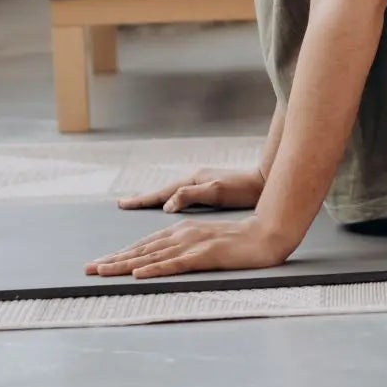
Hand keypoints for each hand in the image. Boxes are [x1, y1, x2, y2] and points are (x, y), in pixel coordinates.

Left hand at [85, 217, 293, 278]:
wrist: (267, 235)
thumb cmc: (240, 241)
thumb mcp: (207, 241)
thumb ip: (186, 248)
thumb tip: (163, 259)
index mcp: (183, 230)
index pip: (145, 244)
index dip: (120, 254)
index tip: (100, 263)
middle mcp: (183, 234)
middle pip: (142, 249)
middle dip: (113, 259)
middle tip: (88, 269)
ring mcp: (193, 244)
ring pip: (152, 256)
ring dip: (125, 264)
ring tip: (103, 271)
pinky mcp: (205, 255)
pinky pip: (176, 264)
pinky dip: (156, 268)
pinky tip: (140, 273)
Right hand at [118, 167, 264, 212]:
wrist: (264, 182)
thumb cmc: (243, 189)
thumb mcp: (216, 192)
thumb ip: (190, 195)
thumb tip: (166, 205)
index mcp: (192, 181)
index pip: (161, 193)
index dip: (142, 201)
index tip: (122, 204)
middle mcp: (193, 180)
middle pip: (162, 191)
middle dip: (143, 199)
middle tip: (123, 204)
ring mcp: (201, 184)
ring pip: (171, 193)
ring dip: (155, 199)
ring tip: (140, 204)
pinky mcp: (209, 190)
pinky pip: (182, 196)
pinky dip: (170, 200)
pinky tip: (169, 206)